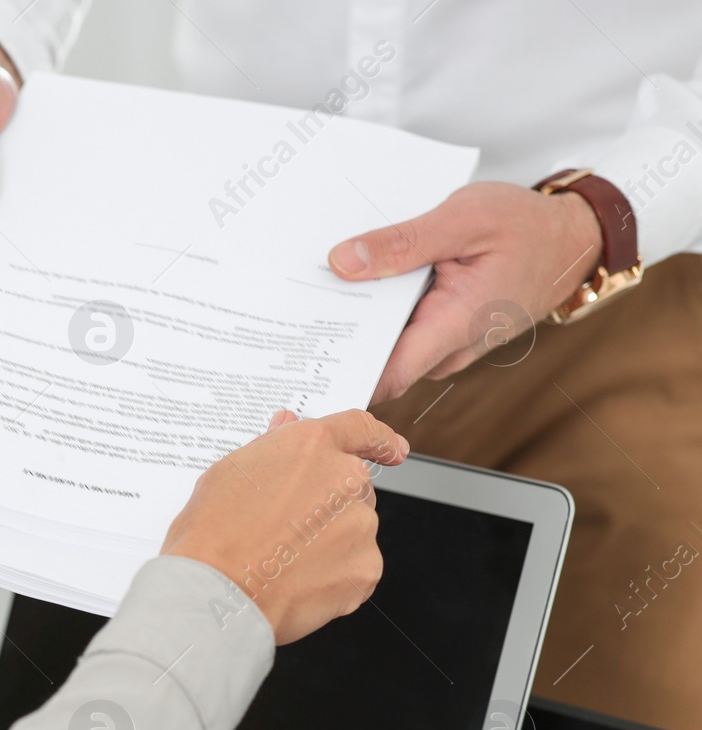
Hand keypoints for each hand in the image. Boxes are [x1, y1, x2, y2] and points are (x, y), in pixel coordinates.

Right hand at [162, 410, 409, 643]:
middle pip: (354, 487)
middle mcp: (345, 478)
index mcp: (312, 446)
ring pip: (355, 530)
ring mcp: (361, 525)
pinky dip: (334, 577)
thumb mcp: (229, 474)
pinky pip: (356, 568)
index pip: (362, 430)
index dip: (378, 440)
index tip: (391, 449)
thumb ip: (271, 449)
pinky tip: (299, 581)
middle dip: (331, 505)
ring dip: (331, 543)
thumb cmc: (212, 535)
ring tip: (285, 560)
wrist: (218, 592)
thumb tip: (285, 429)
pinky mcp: (366, 568)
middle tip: (291, 529)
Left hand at [328, 181, 603, 402]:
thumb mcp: (463, 219)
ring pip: (388, 345)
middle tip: (292, 313)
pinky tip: (356, 285)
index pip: (386, 375)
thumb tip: (344, 262)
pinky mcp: (445, 331)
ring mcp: (447, 344)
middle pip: (378, 359)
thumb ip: (402, 243)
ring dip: (357, 323)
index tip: (302, 363)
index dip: (343, 373)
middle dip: (337, 340)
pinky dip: (379, 312)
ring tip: (314, 295)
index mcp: (454, 325)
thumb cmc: (527, 228)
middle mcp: (449, 348)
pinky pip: (402, 331)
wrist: (572, 239)